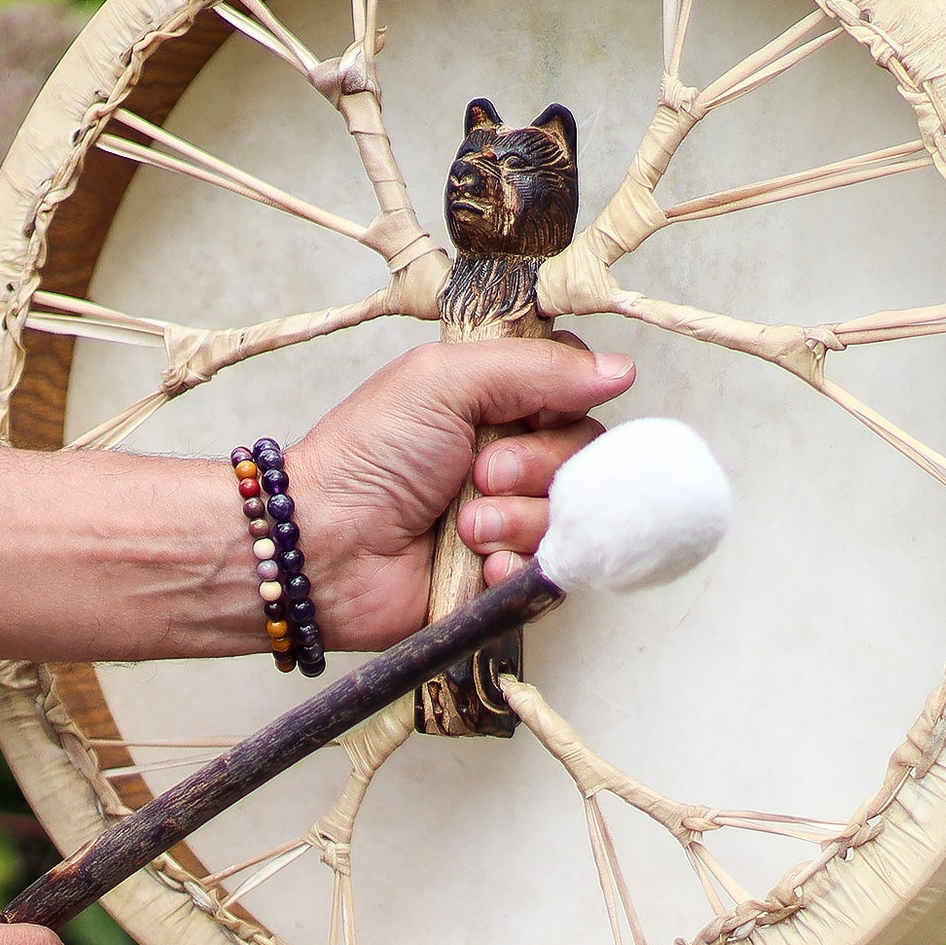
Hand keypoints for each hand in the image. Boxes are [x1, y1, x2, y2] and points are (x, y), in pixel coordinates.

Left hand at [290, 336, 633, 649]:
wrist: (324, 546)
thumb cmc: (367, 455)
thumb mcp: (445, 380)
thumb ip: (537, 367)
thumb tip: (621, 371)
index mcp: (497, 404)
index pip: (577, 392)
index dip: (567, 402)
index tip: (529, 412)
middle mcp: (512, 458)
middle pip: (587, 455)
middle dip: (538, 466)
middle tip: (480, 474)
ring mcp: (513, 518)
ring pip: (574, 515)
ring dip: (521, 519)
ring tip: (466, 526)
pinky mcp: (508, 577)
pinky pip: (553, 571)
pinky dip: (518, 566)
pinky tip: (481, 564)